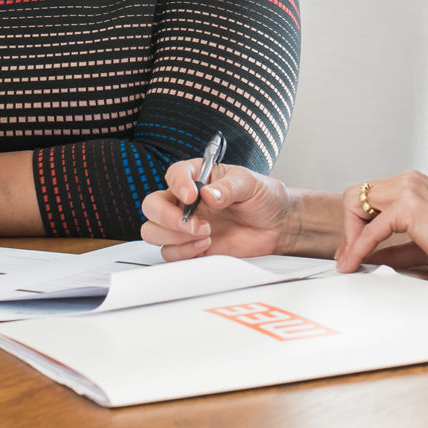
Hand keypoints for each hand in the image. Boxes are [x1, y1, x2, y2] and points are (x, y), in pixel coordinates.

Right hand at [140, 161, 291, 260]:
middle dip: (167, 217)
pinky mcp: (189, 247)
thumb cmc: (263, 197)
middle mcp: (184, 200)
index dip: (177, 185)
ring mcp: (184, 225)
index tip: (192, 197)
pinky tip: (205, 245)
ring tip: (205, 234)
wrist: (276, 226)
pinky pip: (169, 252)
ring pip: (153, 231)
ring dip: (174, 236)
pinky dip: (183, 251)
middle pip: (151, 206)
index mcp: (197, 177)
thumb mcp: (251, 184)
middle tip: (195, 224)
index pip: (174, 175)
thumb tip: (208, 194)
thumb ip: (229, 187)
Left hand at [336, 171, 427, 272]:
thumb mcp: (418, 246)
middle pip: (357, 195)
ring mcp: (408, 188)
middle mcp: (409, 180)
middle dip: (348, 228)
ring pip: (357, 204)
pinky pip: (371, 229)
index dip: (354, 224)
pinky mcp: (408, 205)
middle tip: (345, 256)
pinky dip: (359, 247)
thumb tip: (368, 254)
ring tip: (349, 262)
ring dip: (350, 236)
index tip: (350, 251)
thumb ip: (392, 248)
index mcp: (413, 184)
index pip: (368, 195)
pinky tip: (356, 262)